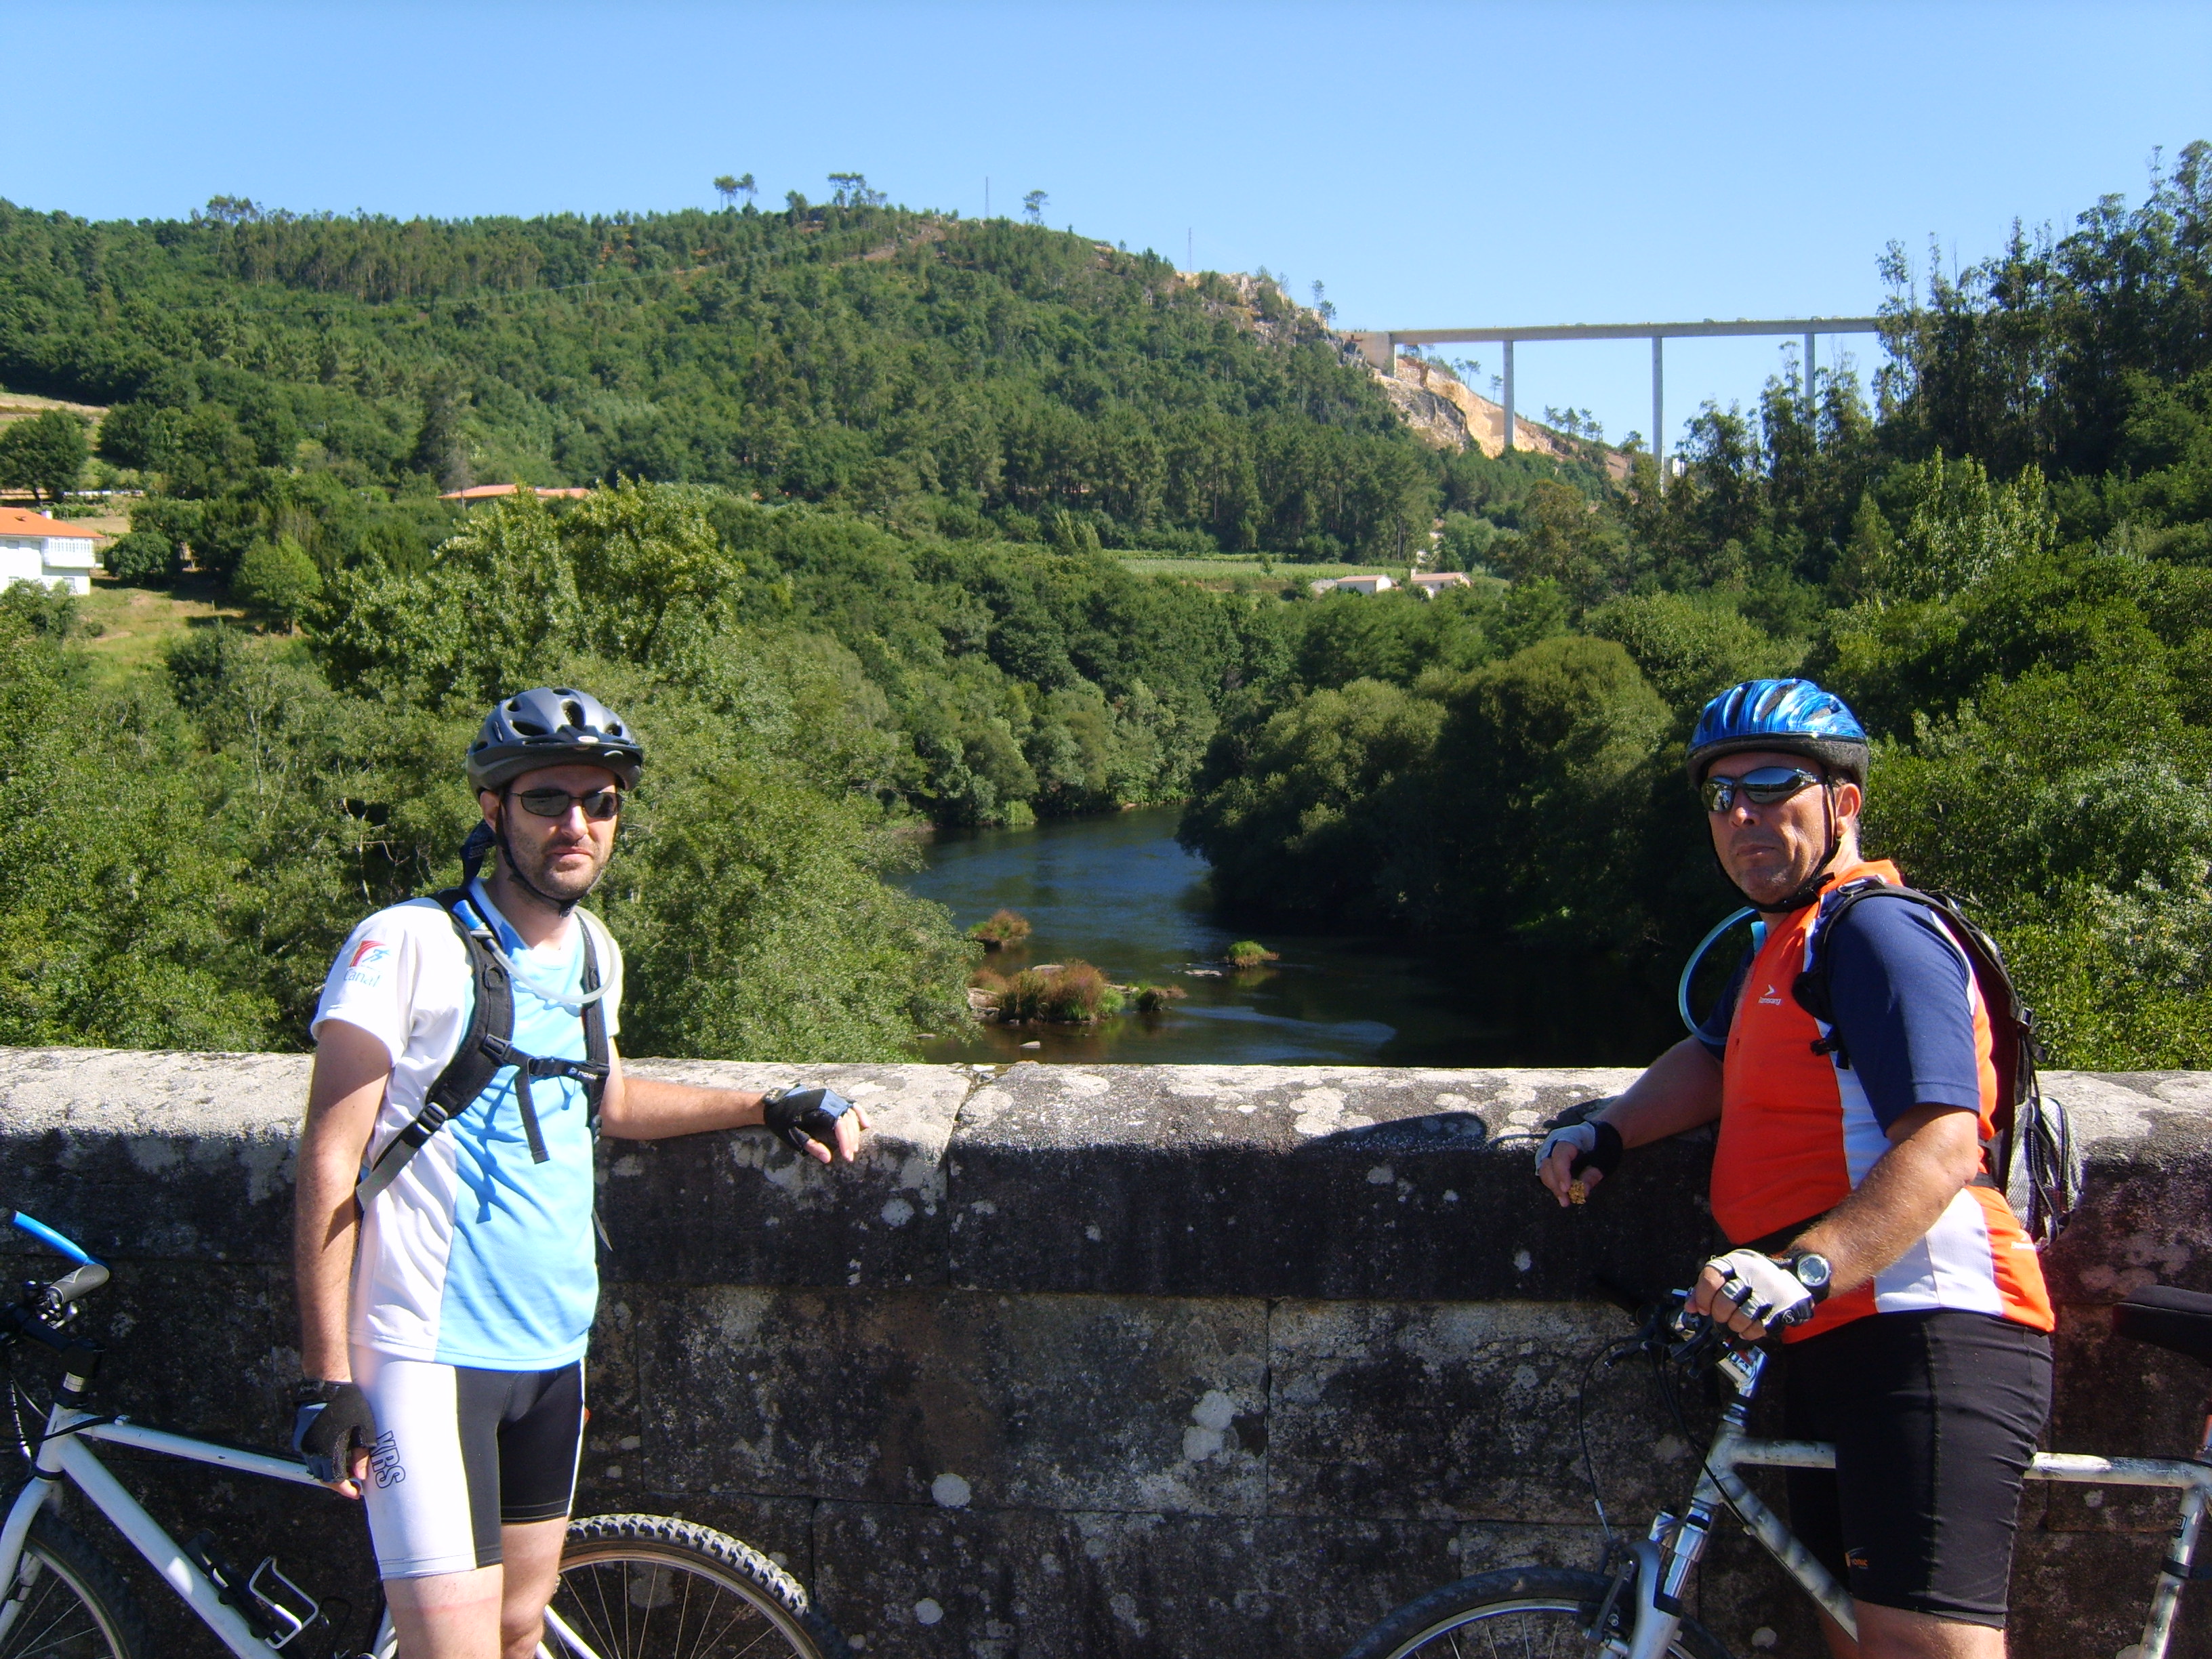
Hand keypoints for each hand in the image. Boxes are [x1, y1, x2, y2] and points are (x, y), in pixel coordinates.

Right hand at [292, 1380, 375, 1497]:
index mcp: (327, 1452)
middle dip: (339, 1482)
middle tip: (355, 1481)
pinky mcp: (301, 1437)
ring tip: (348, 1467)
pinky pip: (312, 1455)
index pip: (335, 1481)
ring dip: (330, 1470)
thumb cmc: (349, 1404)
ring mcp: (304, 1445)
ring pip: (317, 1466)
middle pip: (324, 1476)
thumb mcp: (363, 1429)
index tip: (356, 1493)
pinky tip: (337, 1453)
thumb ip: (362, 1455)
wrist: (327, 1385)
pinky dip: (323, 1459)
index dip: (346, 1489)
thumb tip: (362, 1476)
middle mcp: (312, 1452)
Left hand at [762, 1087, 870, 1164]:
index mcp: (817, 1108)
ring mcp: (830, 1096)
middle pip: (847, 1120)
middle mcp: (826, 1099)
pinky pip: (849, 1104)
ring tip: (854, 1146)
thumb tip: (829, 1158)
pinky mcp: (830, 1097)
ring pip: (850, 1113)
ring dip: (854, 1131)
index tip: (847, 1155)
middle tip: (850, 1155)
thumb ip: (812, 1147)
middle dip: (851, 1139)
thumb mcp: (794, 1136)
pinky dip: (858, 1113)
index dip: (846, 1141)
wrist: (774, 1105)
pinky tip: (866, 1124)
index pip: (839, 1124)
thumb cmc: (782, 1122)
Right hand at [1536, 1117, 1620, 1206]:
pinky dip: (1553, 1184)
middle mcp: (1554, 1141)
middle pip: (1547, 1164)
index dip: (1561, 1172)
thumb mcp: (1603, 1160)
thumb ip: (1592, 1175)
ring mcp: (1548, 1149)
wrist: (1598, 1136)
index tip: (1567, 1189)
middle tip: (1566, 1201)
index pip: (1560, 1155)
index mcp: (1570, 1136)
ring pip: (1543, 1171)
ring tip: (1565, 1201)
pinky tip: (1563, 1194)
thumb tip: (1582, 1193)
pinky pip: (1546, 1173)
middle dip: (1555, 1184)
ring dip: (1552, 1187)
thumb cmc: (1601, 1146)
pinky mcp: (1548, 1159)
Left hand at [1690, 1249, 1813, 1340]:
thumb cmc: (1755, 1277)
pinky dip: (1748, 1332)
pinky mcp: (1781, 1308)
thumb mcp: (1732, 1272)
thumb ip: (1707, 1287)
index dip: (1702, 1297)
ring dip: (1733, 1325)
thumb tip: (1690, 1308)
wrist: (1797, 1276)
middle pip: (1724, 1300)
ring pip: (1740, 1317)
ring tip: (1735, 1322)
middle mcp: (1752, 1274)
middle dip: (1719, 1314)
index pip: (1711, 1277)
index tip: (1703, 1308)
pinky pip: (1757, 1327)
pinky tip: (1748, 1328)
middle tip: (1721, 1317)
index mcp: (1736, 1262)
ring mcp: (1768, 1291)